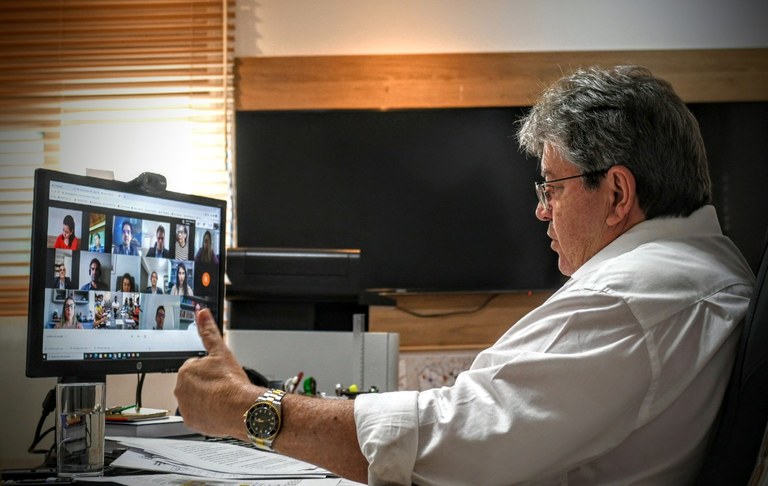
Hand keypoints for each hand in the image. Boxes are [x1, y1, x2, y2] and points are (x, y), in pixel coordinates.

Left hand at [175, 308, 261, 438]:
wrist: (240, 409)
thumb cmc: (232, 383)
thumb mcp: (221, 351)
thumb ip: (209, 332)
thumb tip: (202, 314)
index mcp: (186, 370)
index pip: (195, 368)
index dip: (210, 371)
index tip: (220, 375)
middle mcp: (180, 389)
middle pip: (194, 384)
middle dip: (206, 384)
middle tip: (222, 386)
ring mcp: (185, 407)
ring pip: (195, 399)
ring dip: (205, 398)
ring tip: (222, 398)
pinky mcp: (190, 421)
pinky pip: (196, 415)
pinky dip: (205, 413)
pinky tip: (218, 410)